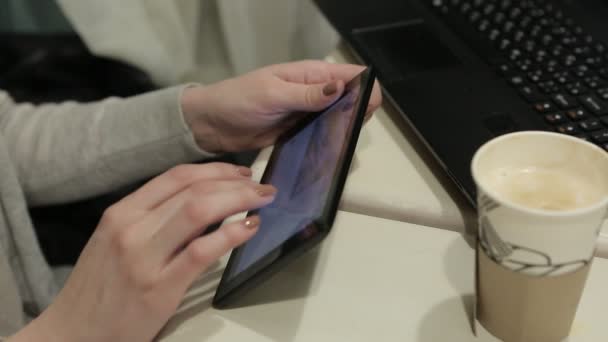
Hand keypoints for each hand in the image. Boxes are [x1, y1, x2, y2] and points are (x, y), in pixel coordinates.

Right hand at [11, 163, 275, 341]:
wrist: (71, 333)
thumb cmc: (98, 288)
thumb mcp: (115, 240)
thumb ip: (152, 218)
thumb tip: (201, 201)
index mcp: (122, 213)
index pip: (176, 177)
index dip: (215, 170)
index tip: (240, 172)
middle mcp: (132, 227)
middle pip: (194, 190)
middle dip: (235, 182)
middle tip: (261, 186)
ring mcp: (145, 257)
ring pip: (200, 211)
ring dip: (238, 200)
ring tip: (261, 201)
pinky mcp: (159, 287)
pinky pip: (202, 251)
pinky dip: (231, 234)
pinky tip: (249, 228)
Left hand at [181, 60, 381, 152]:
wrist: (213, 124)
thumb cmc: (239, 100)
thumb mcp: (273, 94)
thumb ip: (307, 94)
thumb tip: (341, 88)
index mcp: (311, 74)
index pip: (351, 76)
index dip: (367, 90)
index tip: (367, 111)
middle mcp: (314, 92)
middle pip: (351, 99)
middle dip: (358, 113)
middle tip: (349, 132)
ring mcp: (308, 114)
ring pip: (339, 119)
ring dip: (345, 130)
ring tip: (342, 145)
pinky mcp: (300, 132)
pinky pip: (322, 136)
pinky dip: (329, 143)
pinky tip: (330, 153)